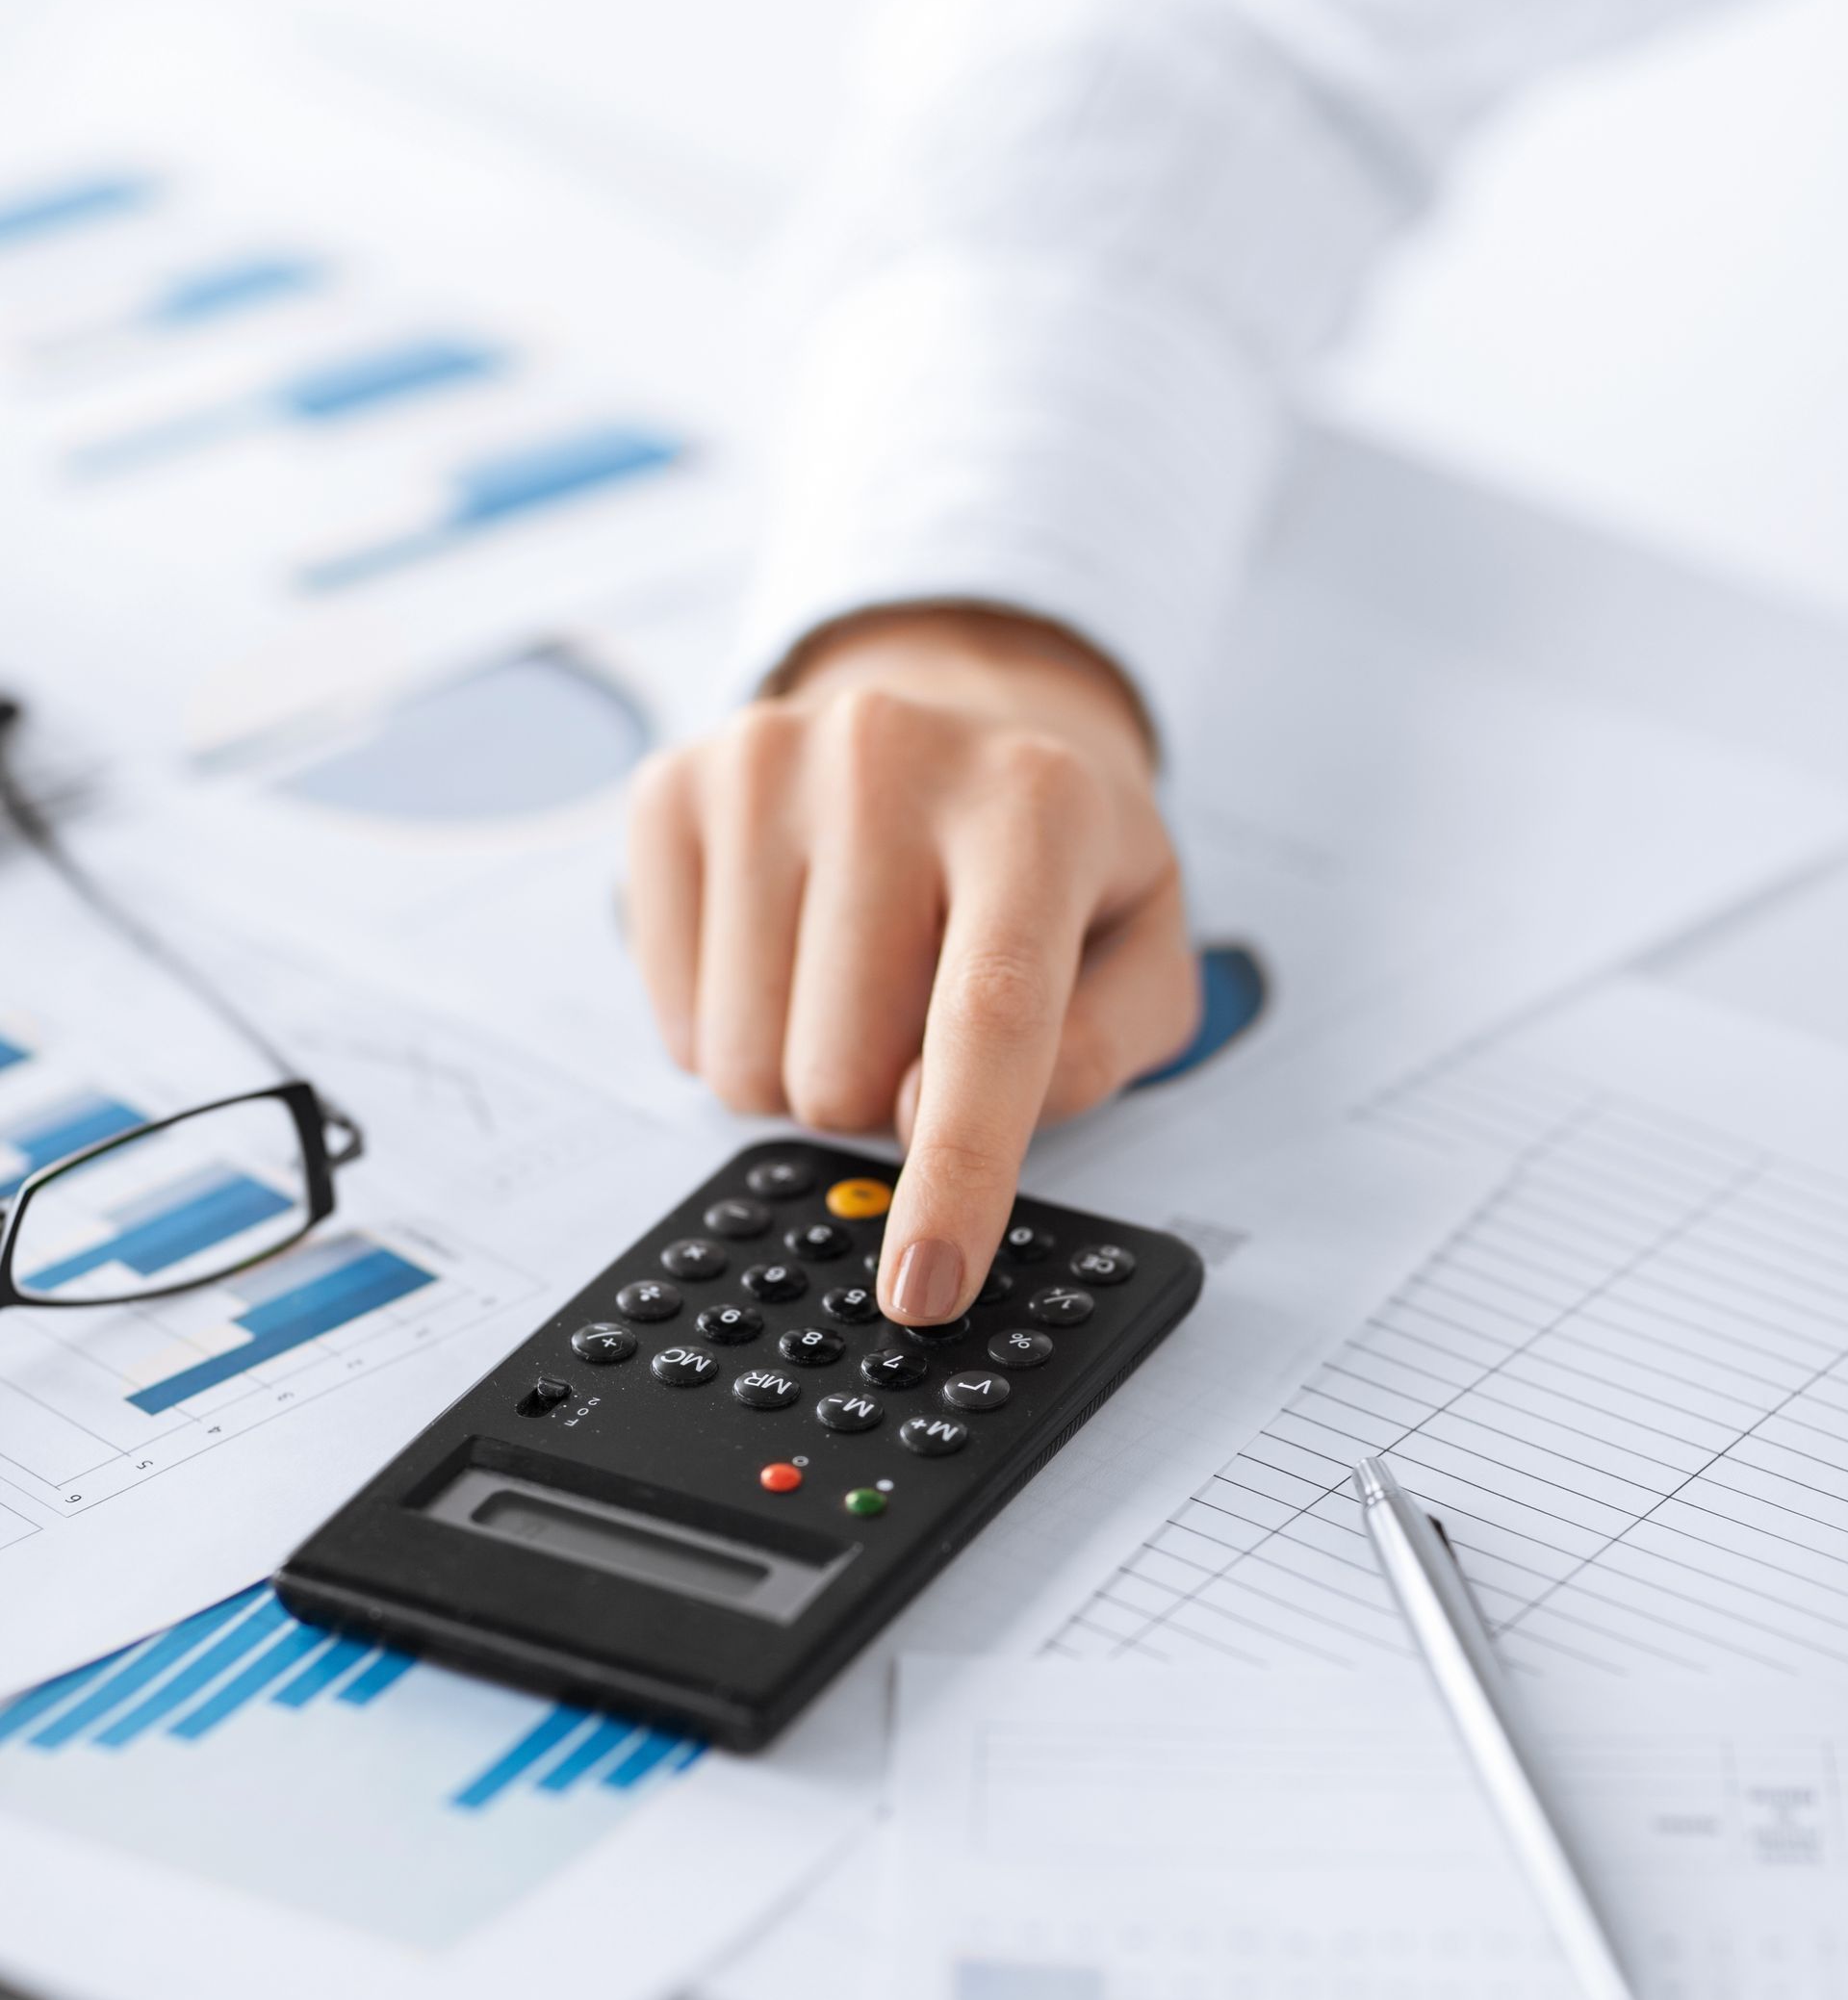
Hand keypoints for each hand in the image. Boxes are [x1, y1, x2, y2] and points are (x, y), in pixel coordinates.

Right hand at [623, 607, 1198, 1322]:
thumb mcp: (1140, 952)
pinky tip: (790, 957)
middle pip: (844, 1072)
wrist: (954, 711)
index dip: (958, 1173)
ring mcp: (765, 762)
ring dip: (806, 1070)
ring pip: (745, 1062)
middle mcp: (889, 754)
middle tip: (922, 1024)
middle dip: (884, 1104)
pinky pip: (674, 1020)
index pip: (988, 1019)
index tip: (925, 1288)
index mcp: (1034, 801)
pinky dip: (732, 1028)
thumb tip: (954, 1117)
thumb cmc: (1052, 859)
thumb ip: (1097, 1054)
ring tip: (860, 983)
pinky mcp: (672, 788)